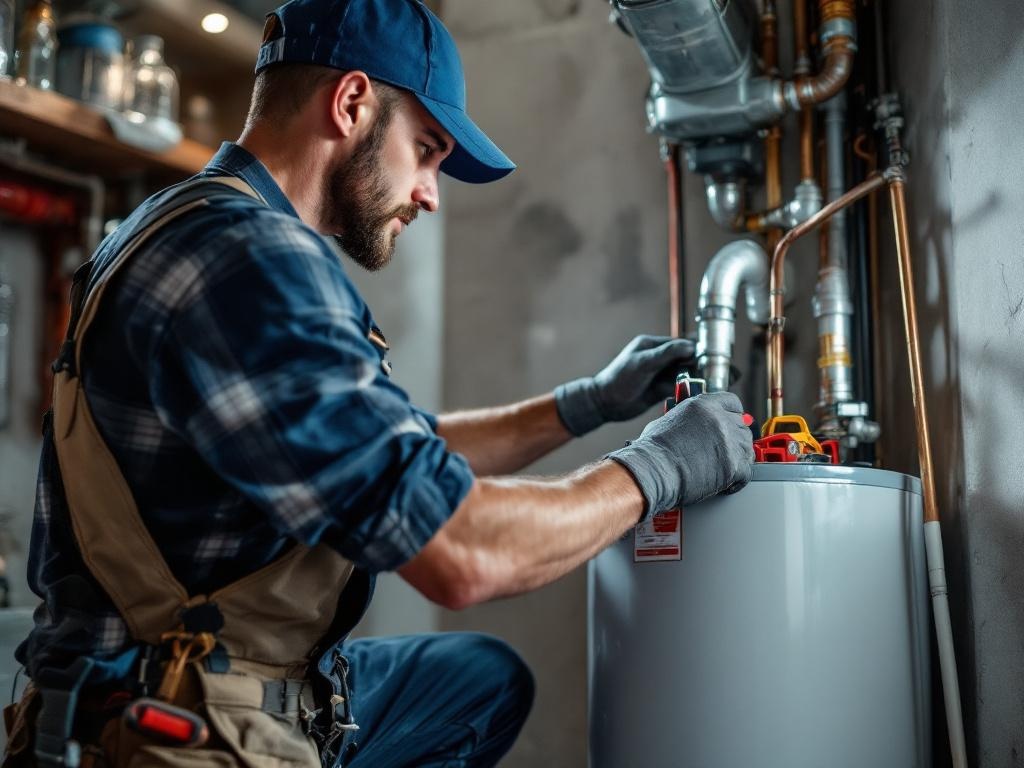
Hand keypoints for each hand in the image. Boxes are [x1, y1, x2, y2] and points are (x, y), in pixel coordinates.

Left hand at [554, 335, 694, 435]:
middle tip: (703, 374)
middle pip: (683, 359)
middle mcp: (657, 359)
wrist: (605, 403)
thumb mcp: (644, 362)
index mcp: (652, 346)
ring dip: (690, 379)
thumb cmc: (620, 378)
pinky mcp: (660, 390)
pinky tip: (690, 393)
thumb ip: (667, 353)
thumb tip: (691, 346)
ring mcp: (659, 374)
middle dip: (693, 366)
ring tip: (697, 385)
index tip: (704, 358)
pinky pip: (678, 388)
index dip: (691, 351)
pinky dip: (684, 390)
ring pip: (682, 374)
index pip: (678, 344)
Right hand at [606, 392, 753, 517]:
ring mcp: (728, 442)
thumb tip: (691, 426)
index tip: (731, 423)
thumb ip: (688, 420)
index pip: (732, 403)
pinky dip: (737, 481)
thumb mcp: (668, 422)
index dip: (732, 415)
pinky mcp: (733, 465)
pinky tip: (724, 483)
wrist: (653, 471)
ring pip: (747, 450)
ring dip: (738, 460)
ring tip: (722, 469)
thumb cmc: (652, 452)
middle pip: (742, 427)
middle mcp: (719, 419)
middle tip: (724, 452)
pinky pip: (747, 473)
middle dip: (735, 440)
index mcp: (703, 405)